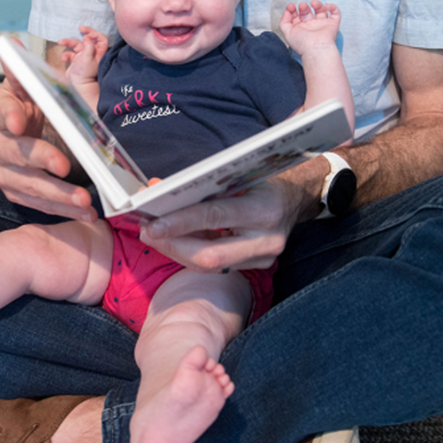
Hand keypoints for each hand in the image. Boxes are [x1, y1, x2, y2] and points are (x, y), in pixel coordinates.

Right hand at [0, 57, 97, 221]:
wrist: (37, 130)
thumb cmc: (39, 107)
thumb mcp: (37, 86)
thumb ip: (24, 69)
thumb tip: (9, 44)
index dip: (8, 115)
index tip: (19, 121)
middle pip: (12, 153)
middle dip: (40, 160)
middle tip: (65, 164)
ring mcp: (2, 171)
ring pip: (25, 185)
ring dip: (57, 194)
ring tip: (84, 199)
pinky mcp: (16, 192)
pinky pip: (36, 204)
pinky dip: (61, 209)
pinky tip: (83, 211)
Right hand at [57, 26, 108, 84]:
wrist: (78, 86)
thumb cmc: (86, 73)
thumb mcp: (88, 58)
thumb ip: (88, 47)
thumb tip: (87, 37)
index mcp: (98, 52)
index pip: (101, 39)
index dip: (95, 33)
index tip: (86, 31)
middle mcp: (91, 53)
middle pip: (88, 39)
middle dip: (83, 33)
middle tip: (80, 27)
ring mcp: (83, 56)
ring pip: (76, 44)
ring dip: (68, 42)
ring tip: (60, 41)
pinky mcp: (75, 60)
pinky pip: (70, 53)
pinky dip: (65, 54)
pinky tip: (64, 59)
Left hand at [137, 178, 302, 272]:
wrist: (295, 198)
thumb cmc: (261, 180)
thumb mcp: (236, 175)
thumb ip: (200, 185)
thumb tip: (156, 187)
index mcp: (264, 209)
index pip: (215, 217)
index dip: (179, 222)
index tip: (151, 224)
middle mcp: (267, 239)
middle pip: (210, 255)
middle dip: (173, 245)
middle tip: (147, 232)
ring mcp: (264, 258)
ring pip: (210, 265)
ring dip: (177, 251)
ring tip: (155, 236)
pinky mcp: (258, 266)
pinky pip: (217, 267)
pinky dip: (192, 254)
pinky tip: (175, 242)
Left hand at [280, 1, 340, 56]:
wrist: (316, 49)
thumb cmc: (302, 43)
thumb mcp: (288, 33)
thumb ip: (284, 22)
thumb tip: (287, 11)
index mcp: (301, 28)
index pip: (297, 16)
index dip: (293, 10)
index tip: (291, 6)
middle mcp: (311, 26)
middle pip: (308, 12)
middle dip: (304, 7)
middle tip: (302, 6)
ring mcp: (322, 24)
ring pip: (321, 11)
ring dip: (318, 4)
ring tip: (314, 3)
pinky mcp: (333, 24)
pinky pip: (335, 14)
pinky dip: (333, 7)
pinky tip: (326, 6)